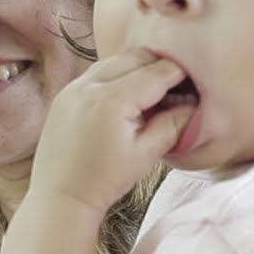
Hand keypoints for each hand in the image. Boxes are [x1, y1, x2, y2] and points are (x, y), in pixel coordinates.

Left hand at [28, 48, 193, 216]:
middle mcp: (90, 86)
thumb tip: (193, 105)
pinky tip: (125, 97)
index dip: (179, 74)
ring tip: (150, 92)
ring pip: (114, 61)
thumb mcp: (146, 154)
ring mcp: (73, 88)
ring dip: (136, 68)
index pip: (157, 72)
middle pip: (135, 58)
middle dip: (158, 66)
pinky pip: (96, 73)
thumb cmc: (104, 180)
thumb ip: (173, 124)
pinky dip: (115, 76)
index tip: (192, 83)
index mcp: (113, 100)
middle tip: (175, 85)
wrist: (61, 196)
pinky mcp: (64, 94)